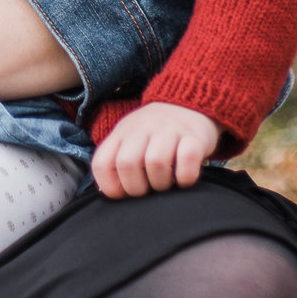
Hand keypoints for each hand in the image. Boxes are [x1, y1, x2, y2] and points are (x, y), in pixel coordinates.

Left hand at [90, 101, 220, 196]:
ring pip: (156, 162)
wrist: (188, 104)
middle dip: (136, 187)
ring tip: (166, 182)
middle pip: (128, 164)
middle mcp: (143, 128)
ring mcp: (169, 130)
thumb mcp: (129, 138)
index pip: (102, 164)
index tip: (124, 193)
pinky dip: (185, 177)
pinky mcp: (195, 137)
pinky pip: (187, 160)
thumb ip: (116, 160)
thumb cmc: (155, 133)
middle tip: (147, 189)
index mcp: (122, 132)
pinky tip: (184, 177)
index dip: (110, 187)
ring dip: (161, 183)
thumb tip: (112, 193)